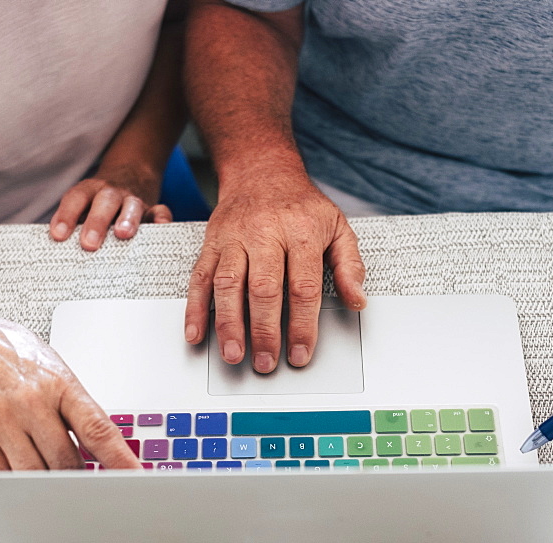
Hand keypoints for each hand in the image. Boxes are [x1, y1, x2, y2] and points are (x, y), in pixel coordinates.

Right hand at [0, 305, 140, 470]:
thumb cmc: (8, 350)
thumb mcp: (53, 367)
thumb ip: (74, 405)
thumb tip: (100, 444)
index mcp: (58, 382)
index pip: (97, 429)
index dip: (120, 459)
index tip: (135, 478)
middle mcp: (30, 401)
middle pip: (65, 459)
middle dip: (78, 476)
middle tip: (86, 483)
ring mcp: (0, 419)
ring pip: (34, 474)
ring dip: (48, 483)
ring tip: (53, 477)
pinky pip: (1, 474)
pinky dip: (16, 480)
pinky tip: (22, 473)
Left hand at [49, 164, 171, 249]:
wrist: (131, 174)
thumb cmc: (99, 205)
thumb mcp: (83, 206)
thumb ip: (73, 224)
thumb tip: (56, 254)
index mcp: (90, 191)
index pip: (76, 198)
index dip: (66, 215)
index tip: (58, 236)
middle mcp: (112, 193)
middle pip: (104, 201)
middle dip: (96, 222)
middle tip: (89, 244)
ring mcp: (134, 200)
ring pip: (132, 204)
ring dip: (127, 218)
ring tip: (122, 234)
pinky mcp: (153, 209)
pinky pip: (160, 211)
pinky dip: (162, 218)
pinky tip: (162, 227)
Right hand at [184, 175, 365, 372]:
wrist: (261, 170)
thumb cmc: (301, 205)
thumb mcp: (337, 227)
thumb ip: (349, 265)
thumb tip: (358, 301)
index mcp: (301, 233)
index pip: (303, 287)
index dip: (302, 324)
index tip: (300, 353)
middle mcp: (265, 234)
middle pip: (263, 288)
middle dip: (264, 331)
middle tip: (265, 362)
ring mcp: (234, 239)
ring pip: (228, 284)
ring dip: (228, 323)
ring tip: (233, 354)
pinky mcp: (211, 243)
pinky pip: (199, 277)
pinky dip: (194, 308)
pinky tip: (195, 334)